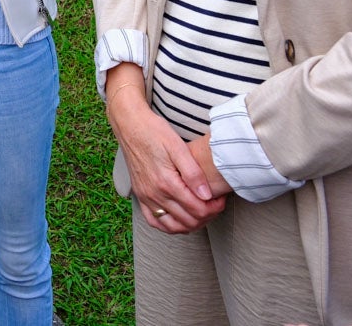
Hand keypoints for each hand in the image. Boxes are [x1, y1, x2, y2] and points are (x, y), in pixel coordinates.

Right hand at [106, 79, 225, 233]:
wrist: (130, 125)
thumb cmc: (155, 132)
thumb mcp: (178, 146)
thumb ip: (193, 173)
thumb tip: (207, 196)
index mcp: (166, 182)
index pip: (197, 209)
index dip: (214, 208)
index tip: (221, 198)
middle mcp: (154, 194)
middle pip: (187, 221)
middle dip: (206, 216)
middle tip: (215, 204)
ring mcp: (145, 197)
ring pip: (172, 226)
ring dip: (190, 224)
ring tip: (201, 212)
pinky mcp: (140, 195)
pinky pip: (154, 221)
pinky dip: (169, 226)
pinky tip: (180, 219)